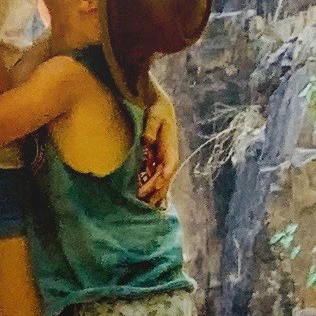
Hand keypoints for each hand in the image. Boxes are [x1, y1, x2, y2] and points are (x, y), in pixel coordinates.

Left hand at [135, 89, 180, 207]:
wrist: (161, 109)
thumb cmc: (157, 112)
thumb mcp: (154, 116)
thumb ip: (150, 128)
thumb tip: (147, 141)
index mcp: (171, 147)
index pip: (169, 164)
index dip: (163, 176)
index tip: (153, 186)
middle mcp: (170, 157)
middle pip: (166, 177)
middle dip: (157, 189)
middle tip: (145, 201)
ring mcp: (165, 161)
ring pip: (163, 181)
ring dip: (156, 193)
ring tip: (146, 206)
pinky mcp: (159, 162)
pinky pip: (157, 179)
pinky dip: (153, 189)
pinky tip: (148, 200)